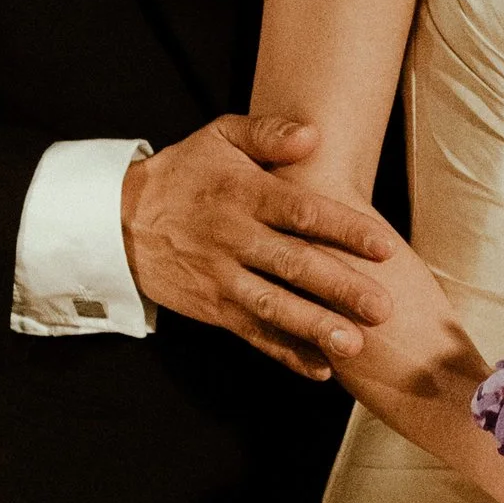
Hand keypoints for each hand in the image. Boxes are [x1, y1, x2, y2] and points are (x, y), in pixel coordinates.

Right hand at [122, 114, 395, 380]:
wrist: (119, 220)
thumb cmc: (184, 174)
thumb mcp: (219, 137)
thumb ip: (268, 133)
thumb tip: (314, 135)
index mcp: (243, 194)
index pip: (300, 212)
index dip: (343, 229)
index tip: (384, 246)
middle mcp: (234, 238)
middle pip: (293, 264)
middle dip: (340, 287)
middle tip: (383, 307)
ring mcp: (222, 278)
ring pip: (274, 306)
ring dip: (315, 327)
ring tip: (355, 345)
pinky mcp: (213, 308)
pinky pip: (253, 334)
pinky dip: (286, 353)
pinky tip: (320, 369)